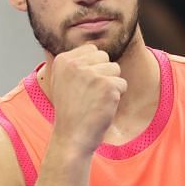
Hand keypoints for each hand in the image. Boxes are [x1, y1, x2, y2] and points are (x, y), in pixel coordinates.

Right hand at [48, 43, 125, 157]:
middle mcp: (75, 64)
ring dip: (111, 85)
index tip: (82, 86)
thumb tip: (94, 48)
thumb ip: (75, 63)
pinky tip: (102, 107)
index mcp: (63, 60)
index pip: (91, 49)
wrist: (71, 137)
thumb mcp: (62, 81)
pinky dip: (117, 97)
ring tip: (95, 100)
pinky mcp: (107, 86)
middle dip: (103, 74)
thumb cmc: (70, 111)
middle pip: (104, 56)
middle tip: (90, 94)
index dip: (92, 67)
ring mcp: (92, 74)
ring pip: (115, 69)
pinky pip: (122, 84)